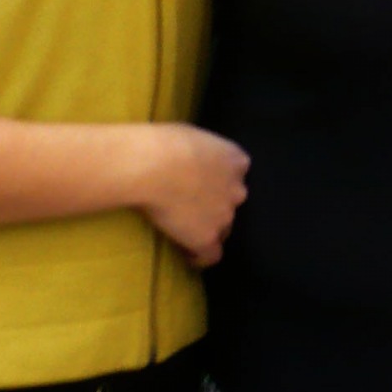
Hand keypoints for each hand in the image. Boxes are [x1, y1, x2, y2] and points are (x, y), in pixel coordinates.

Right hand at [138, 124, 249, 268]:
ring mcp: (225, 215)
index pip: (236, 175)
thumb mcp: (193, 136)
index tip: (202, 185)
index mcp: (236, 160)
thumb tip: (192, 157)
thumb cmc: (165, 142)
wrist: (153, 166)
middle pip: (231, 203)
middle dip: (216, 205)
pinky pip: (211, 255)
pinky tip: (187, 255)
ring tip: (184, 230)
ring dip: (208, 228)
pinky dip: (200, 256)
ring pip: (223, 228)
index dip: (219, 182)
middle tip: (190, 205)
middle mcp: (238, 189)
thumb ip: (203, 152)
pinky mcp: (207, 237)